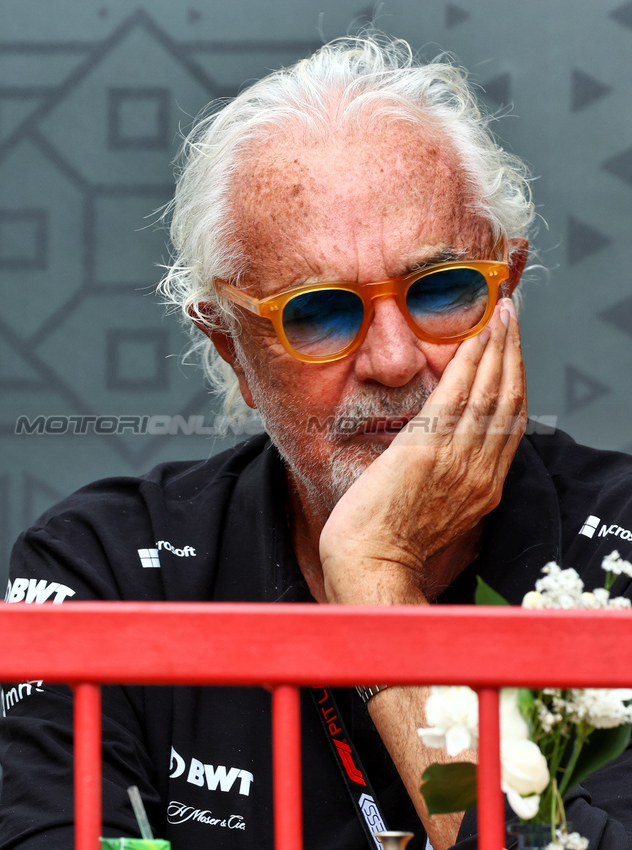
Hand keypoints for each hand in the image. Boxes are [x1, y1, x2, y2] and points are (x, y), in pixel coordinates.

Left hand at [320, 298, 526, 603]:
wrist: (370, 563)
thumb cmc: (385, 542)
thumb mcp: (431, 509)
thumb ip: (444, 479)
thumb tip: (436, 453)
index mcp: (483, 487)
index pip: (511, 424)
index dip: (515, 380)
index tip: (512, 350)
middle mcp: (480, 472)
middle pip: (509, 401)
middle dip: (513, 354)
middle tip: (512, 316)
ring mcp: (457, 462)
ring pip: (489, 394)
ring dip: (497, 349)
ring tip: (499, 315)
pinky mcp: (427, 453)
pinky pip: (456, 400)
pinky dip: (468, 366)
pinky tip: (472, 339)